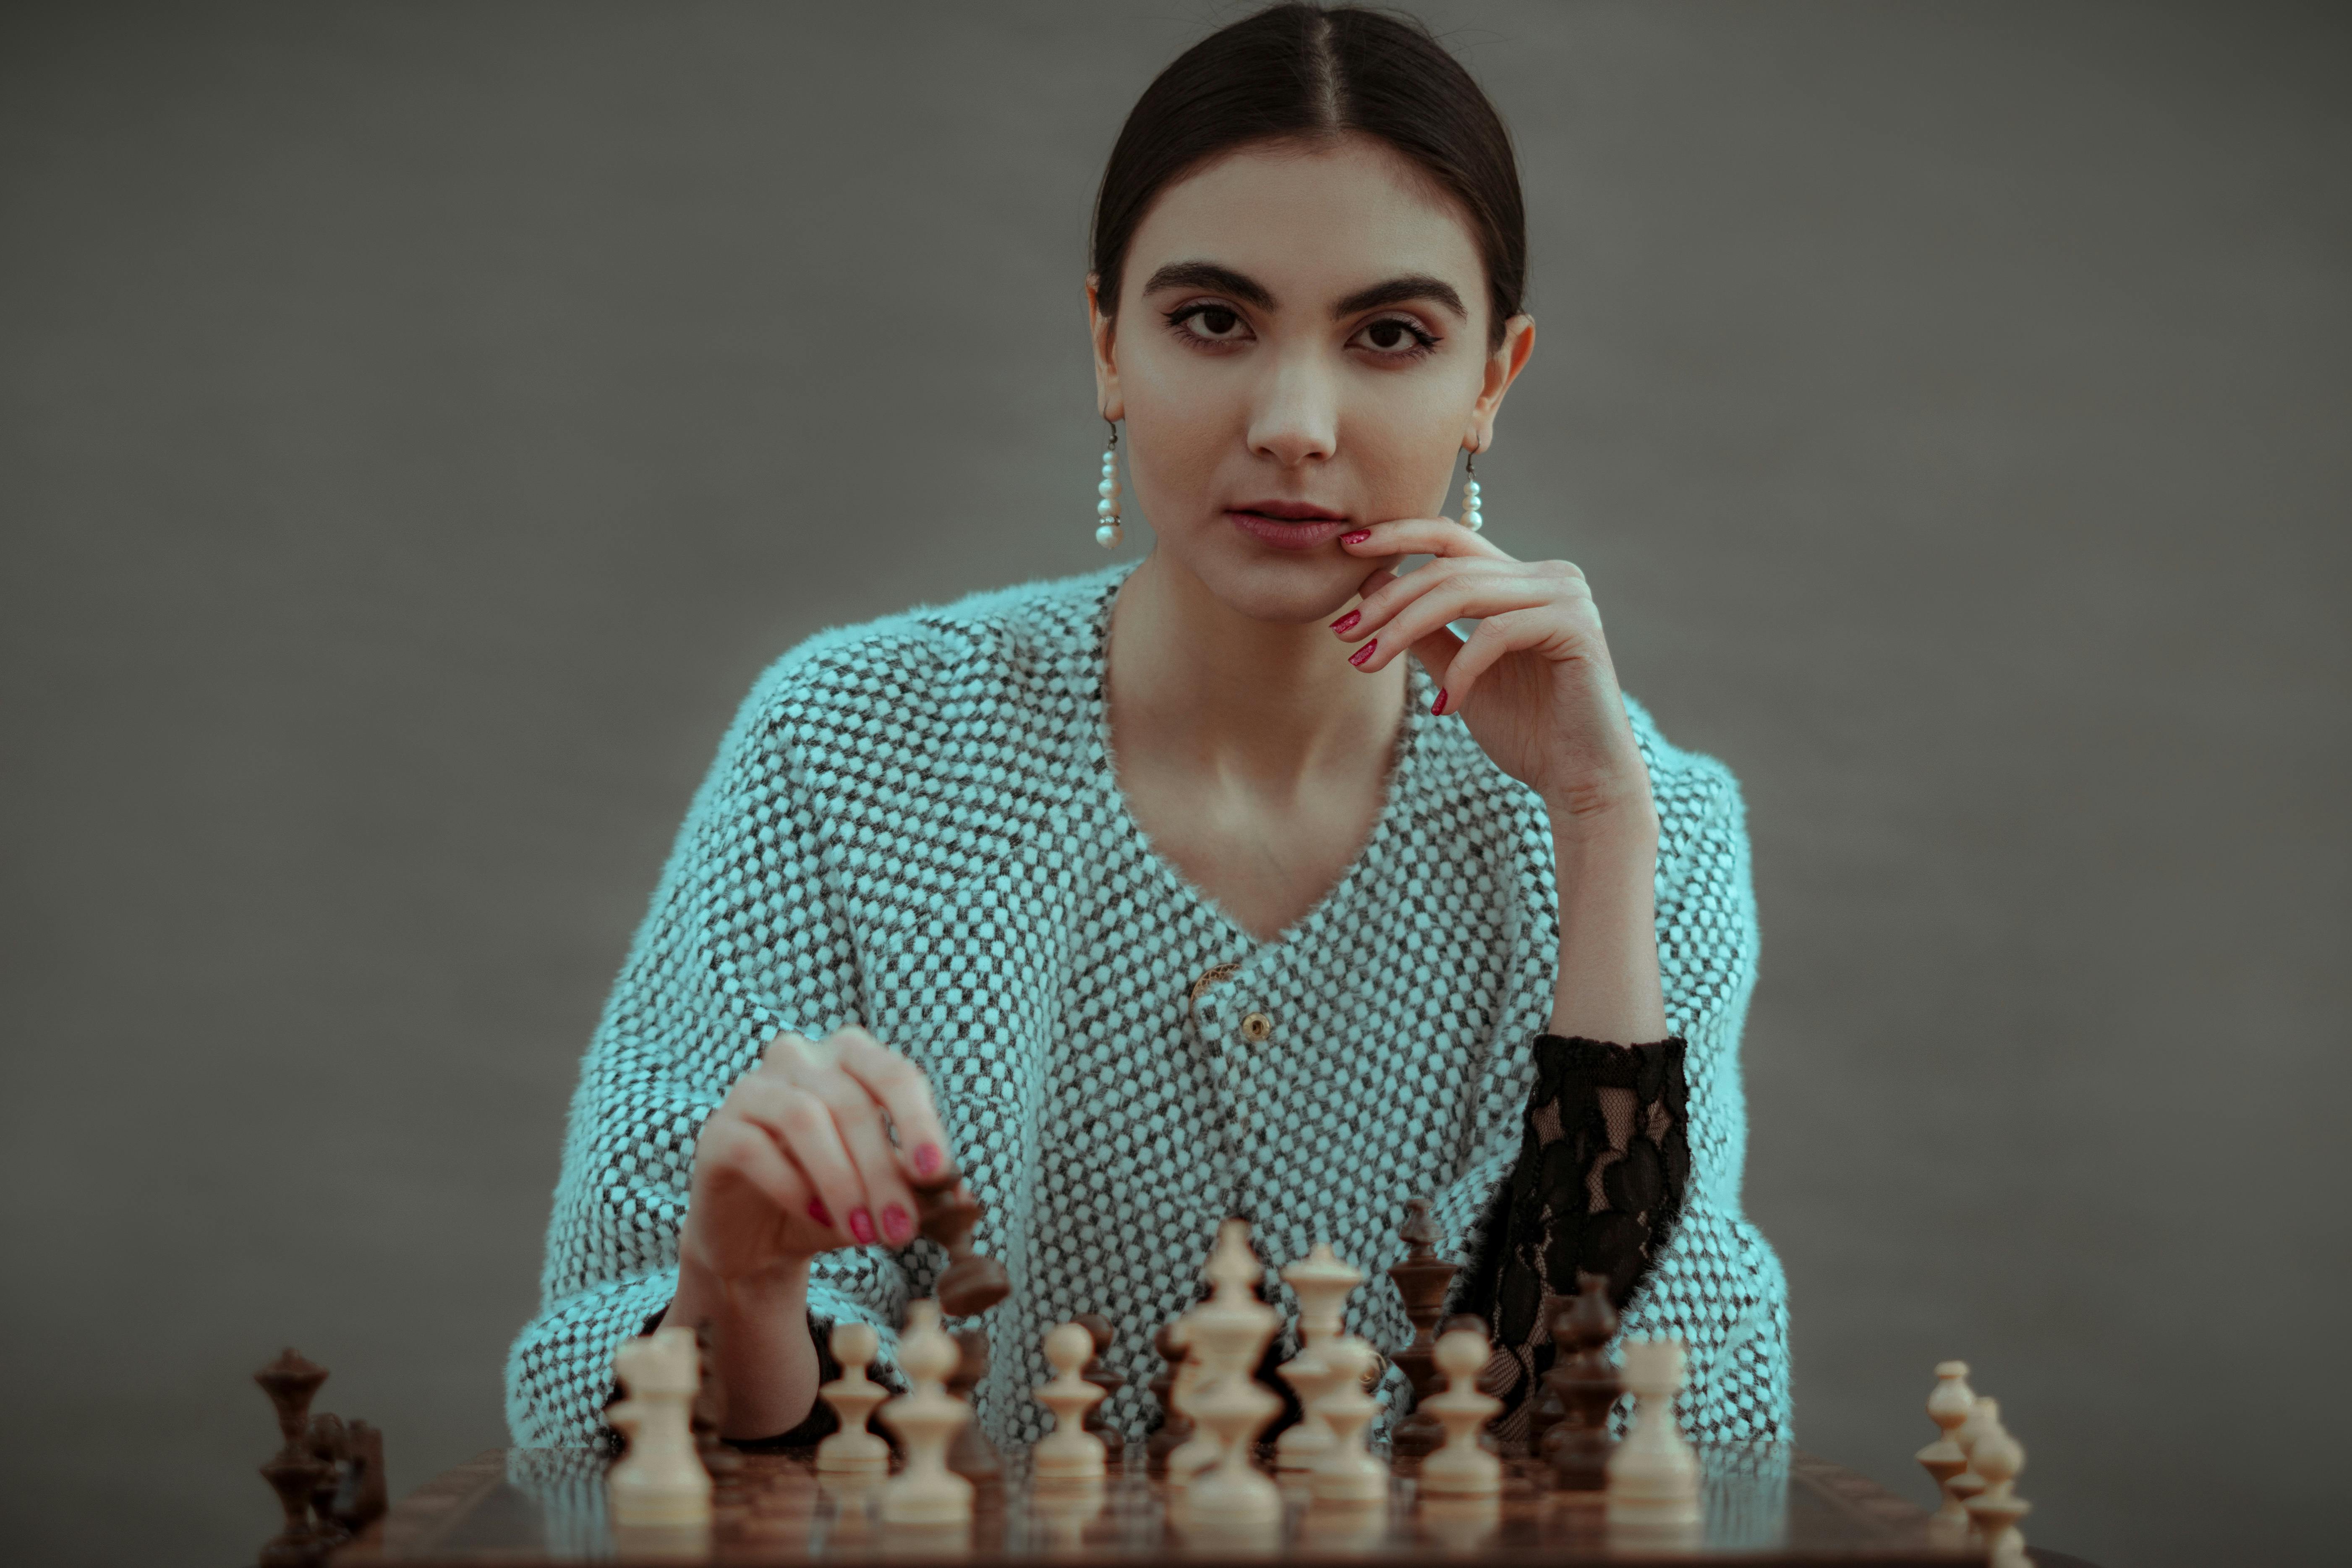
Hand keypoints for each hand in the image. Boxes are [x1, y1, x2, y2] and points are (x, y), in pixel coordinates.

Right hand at [679, 1026, 951, 1283]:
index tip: (936, 1173)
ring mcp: (753, 1088)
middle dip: (882, 1173)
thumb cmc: (830, 1201)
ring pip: (804, 1118)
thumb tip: (963, 1200)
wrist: (759, 1239)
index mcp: (851, 1058)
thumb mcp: (881, 1195)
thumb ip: (917, 1190)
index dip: (919, 1122)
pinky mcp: (717, 1130)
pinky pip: (754, 1147)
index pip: (894, 1075)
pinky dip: (791, 1185)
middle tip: (901, 1231)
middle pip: (852, 1103)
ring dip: (840, 1181)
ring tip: (861, 1234)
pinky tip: (814, 1216)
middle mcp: (800, 1057)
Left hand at [1330, 520, 1655, 832]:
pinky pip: (1496, 632)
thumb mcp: (1457, 673)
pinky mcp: (1575, 626)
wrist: (1580, 781)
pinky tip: (1445, 704)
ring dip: (1405, 629)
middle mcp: (1549, 576)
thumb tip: (1372, 585)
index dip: (1398, 535)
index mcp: (1521, 580)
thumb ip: (1425, 632)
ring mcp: (1566, 596)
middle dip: (1388, 601)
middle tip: (1343, 635)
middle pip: (1449, 568)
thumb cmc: (1525, 731)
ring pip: (1465, 592)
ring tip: (1368, 663)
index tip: (1347, 548)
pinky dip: (1461, 668)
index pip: (1452, 538)